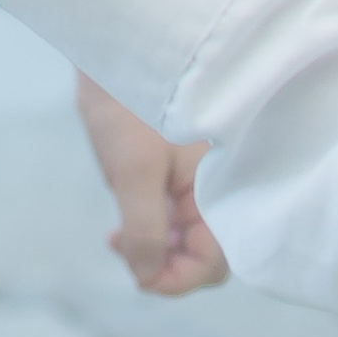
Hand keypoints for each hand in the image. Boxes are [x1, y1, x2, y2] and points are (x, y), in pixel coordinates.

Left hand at [78, 76, 224, 293]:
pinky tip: (119, 229)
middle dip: (166, 267)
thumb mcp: (134, 172)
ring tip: (116, 239)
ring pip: (186, 244)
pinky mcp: (177, 179)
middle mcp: (217, 193)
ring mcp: (197, 187)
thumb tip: (148, 277)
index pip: (215, 262)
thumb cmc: (129, 106)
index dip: (178, 279)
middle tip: (124, 251)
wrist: (117, 57)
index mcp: (221, 190)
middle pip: (205, 258)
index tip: (139, 277)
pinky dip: (149, 233)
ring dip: (153, 251)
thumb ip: (144, 230)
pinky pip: (173, 223)